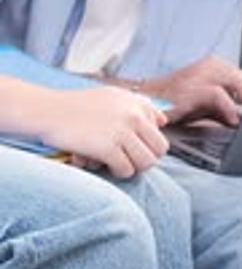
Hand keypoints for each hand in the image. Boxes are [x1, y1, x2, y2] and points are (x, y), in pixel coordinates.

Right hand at [38, 86, 167, 178]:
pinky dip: (118, 172)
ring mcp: (122, 130)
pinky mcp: (108, 147)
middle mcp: (133, 114)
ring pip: (146, 162)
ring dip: (132, 167)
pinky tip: (105, 164)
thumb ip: (138, 106)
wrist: (49, 111)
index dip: (146, 142)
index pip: (160, 130)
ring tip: (117, 162)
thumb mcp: (112, 97)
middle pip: (159, 149)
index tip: (130, 144)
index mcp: (136, 102)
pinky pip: (127, 170)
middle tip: (127, 159)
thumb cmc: (79, 107)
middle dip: (145, 158)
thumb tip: (163, 120)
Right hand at [141, 57, 241, 126]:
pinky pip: (217, 94)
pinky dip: (228, 108)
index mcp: (220, 67)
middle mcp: (213, 65)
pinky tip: (233, 121)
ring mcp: (202, 73)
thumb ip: (231, 106)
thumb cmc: (179, 105)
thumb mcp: (210, 104)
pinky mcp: (191, 87)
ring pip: (239, 82)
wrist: (146, 102)